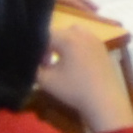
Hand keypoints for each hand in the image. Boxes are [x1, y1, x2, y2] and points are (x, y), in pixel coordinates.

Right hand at [38, 15, 132, 132]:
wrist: (104, 100)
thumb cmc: (74, 89)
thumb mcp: (46, 80)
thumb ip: (33, 68)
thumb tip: (28, 61)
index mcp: (68, 38)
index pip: (45, 34)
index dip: (36, 47)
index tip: (35, 62)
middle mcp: (83, 34)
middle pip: (60, 32)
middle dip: (50, 44)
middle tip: (46, 62)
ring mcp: (95, 40)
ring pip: (73, 34)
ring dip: (63, 44)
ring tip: (59, 61)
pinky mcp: (102, 48)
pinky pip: (85, 40)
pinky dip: (76, 47)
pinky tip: (74, 64)